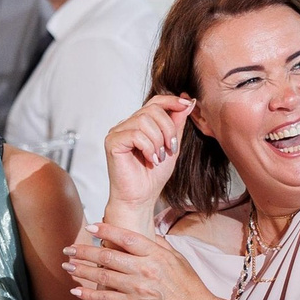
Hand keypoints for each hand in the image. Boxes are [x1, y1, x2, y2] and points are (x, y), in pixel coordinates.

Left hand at [61, 221, 214, 299]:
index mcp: (155, 254)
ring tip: (67, 265)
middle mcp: (144, 269)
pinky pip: (106, 298)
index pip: (126, 237)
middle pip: (108, 255)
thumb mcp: (177, 258)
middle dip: (85, 251)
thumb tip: (145, 234)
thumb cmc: (189, 286)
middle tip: (69, 248)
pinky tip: (76, 290)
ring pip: (103, 275)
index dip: (106, 229)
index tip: (91, 225)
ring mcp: (138, 288)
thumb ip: (159, 245)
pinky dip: (89, 294)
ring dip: (82, 270)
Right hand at [101, 94, 194, 214]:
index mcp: (140, 123)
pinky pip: (135, 134)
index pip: (155, 102)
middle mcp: (127, 124)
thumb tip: (187, 101)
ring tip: (158, 158)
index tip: (187, 105)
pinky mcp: (112, 142)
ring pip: (144, 120)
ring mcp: (117, 132)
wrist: (141, 198)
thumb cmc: (153, 176)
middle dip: (168, 129)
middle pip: (152, 109)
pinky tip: (150, 159)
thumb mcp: (172, 145)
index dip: (172, 101)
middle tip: (170, 149)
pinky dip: (148, 147)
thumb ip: (177, 124)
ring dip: (158, 140)